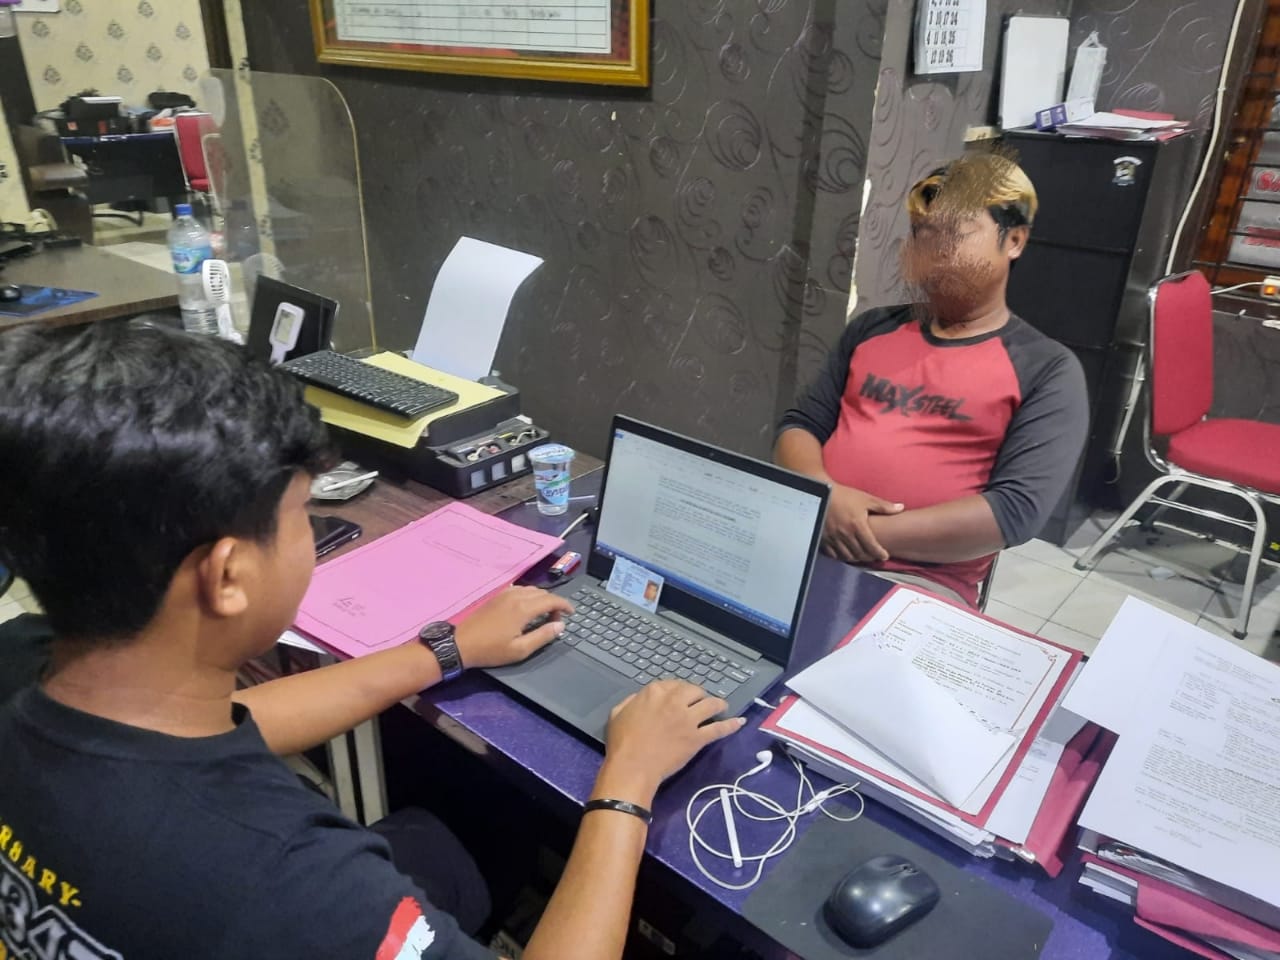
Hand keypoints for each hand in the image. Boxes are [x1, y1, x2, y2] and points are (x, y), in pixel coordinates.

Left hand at [453, 586, 573, 669]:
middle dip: (554, 604)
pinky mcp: (498, 596)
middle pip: (543, 593)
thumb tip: (560, 625)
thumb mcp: (520, 650)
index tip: (572, 613)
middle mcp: (516, 595)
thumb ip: (543, 636)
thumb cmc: (491, 650)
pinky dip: (530, 596)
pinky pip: (520, 589)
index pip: (552, 600)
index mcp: (524, 608)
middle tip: (555, 621)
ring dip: (542, 599)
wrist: (461, 643)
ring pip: (532, 589)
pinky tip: (527, 608)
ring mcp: (505, 594)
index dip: (565, 605)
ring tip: (543, 615)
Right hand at [596, 681, 743, 805]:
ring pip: (710, 705)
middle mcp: (674, 701)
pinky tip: (739, 722)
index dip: (680, 690)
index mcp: (655, 692)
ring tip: (722, 706)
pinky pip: (719, 729)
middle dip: (699, 695)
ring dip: (718, 704)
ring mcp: (688, 719)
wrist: (633, 766)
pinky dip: (731, 725)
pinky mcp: (698, 738)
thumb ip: (632, 701)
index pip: (674, 684)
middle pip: (695, 691)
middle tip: (700, 701)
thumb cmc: (621, 742)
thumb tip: (641, 698)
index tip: (682, 696)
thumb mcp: (618, 713)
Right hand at [823, 484, 903, 563]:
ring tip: (862, 556)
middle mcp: (845, 534)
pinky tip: (846, 553)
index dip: (880, 554)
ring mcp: (833, 538)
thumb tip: (901, 507)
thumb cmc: (845, 495)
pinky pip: (833, 554)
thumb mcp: (866, 499)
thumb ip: (884, 506)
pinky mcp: (823, 539)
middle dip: (870, 557)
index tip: (884, 556)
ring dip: (857, 558)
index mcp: (858, 525)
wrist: (822, 492)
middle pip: (861, 554)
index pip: (872, 546)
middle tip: (874, 556)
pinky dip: (842, 556)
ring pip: (847, 556)